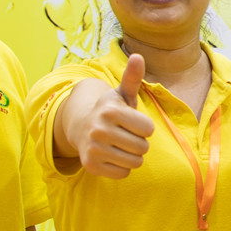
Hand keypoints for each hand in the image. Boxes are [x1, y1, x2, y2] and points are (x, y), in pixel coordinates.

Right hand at [77, 53, 155, 179]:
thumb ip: (132, 77)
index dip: (144, 127)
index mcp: (110, 111)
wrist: (81, 127)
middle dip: (139, 142)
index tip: (132, 122)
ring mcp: (93, 149)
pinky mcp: (90, 166)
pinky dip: (122, 168)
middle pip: (143, 147)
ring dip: (132, 156)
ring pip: (135, 162)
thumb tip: (138, 56)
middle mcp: (98, 129)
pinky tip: (112, 155)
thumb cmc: (111, 111)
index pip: (148, 130)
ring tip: (120, 145)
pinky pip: (123, 174)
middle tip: (125, 135)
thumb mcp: (122, 94)